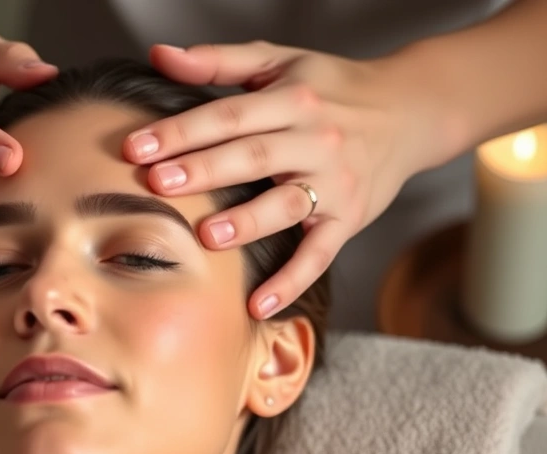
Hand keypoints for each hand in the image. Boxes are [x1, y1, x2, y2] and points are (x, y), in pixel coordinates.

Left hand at [125, 42, 442, 318]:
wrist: (410, 111)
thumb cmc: (331, 88)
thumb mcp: (280, 63)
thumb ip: (219, 60)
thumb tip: (160, 55)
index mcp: (293, 99)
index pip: (229, 116)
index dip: (181, 131)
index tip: (136, 148)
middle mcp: (316, 139)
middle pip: (253, 156)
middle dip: (204, 170)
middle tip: (159, 184)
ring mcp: (336, 182)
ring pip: (288, 204)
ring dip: (249, 221)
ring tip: (209, 236)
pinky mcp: (350, 219)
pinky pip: (319, 254)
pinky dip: (291, 282)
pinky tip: (258, 305)